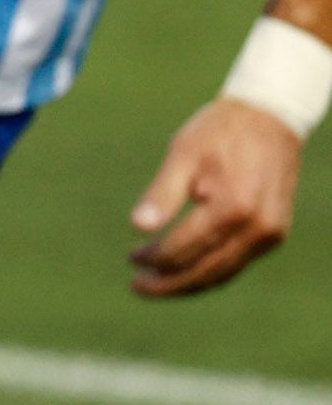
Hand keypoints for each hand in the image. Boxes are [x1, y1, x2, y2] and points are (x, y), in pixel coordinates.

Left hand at [127, 96, 301, 296]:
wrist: (269, 118)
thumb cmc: (219, 132)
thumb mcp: (182, 154)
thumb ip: (162, 193)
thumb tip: (137, 227)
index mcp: (232, 208)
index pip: (185, 249)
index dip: (155, 259)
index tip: (130, 260)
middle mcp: (256, 228)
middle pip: (207, 271)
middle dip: (170, 283)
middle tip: (137, 287)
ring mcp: (270, 235)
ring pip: (224, 273)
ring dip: (189, 283)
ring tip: (156, 284)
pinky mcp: (274, 234)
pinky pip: (238, 262)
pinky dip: (211, 271)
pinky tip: (185, 269)